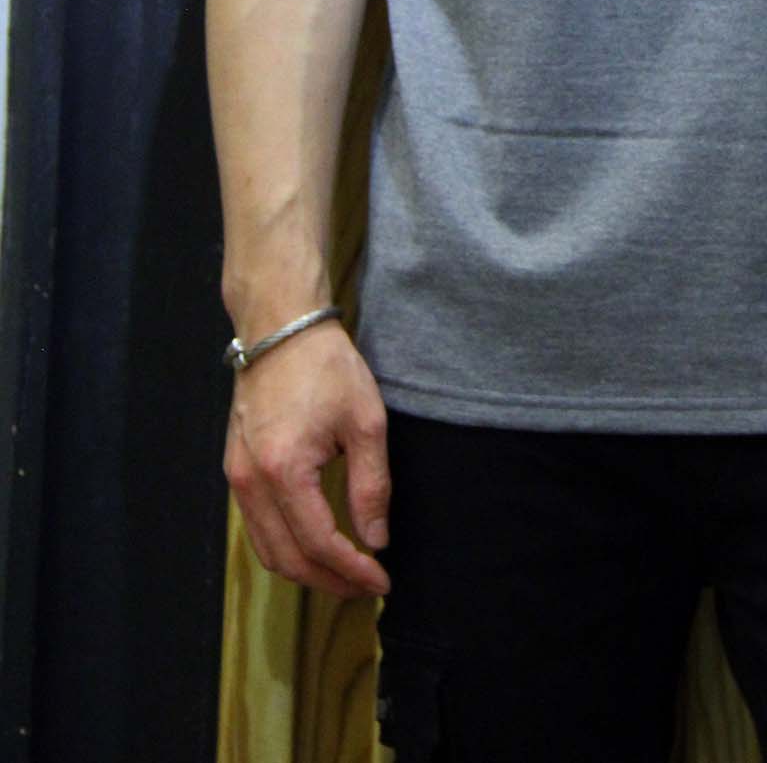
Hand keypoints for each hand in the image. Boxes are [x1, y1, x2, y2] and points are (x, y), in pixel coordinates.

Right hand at [223, 321, 391, 599]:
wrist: (280, 328)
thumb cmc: (326, 367)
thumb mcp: (366, 422)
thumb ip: (371, 486)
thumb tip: (376, 540)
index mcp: (284, 471)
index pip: (319, 544)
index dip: (353, 570)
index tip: (382, 581)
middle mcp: (251, 482)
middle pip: (287, 559)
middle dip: (329, 581)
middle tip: (365, 586)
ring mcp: (237, 477)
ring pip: (267, 550)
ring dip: (305, 570)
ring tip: (344, 574)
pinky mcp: (235, 469)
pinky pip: (256, 527)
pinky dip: (285, 547)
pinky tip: (315, 545)